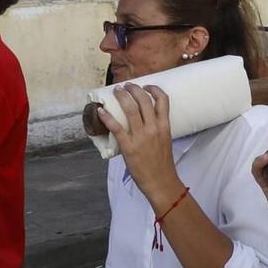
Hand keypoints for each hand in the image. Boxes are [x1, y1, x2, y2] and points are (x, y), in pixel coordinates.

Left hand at [100, 84, 179, 200]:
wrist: (161, 182)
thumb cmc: (163, 164)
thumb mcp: (166, 141)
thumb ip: (157, 129)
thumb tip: (144, 120)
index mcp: (165, 126)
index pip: (163, 100)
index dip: (154, 89)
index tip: (147, 85)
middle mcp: (153, 128)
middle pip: (144, 100)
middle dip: (134, 89)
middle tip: (127, 86)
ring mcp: (141, 137)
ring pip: (130, 109)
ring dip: (121, 96)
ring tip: (116, 91)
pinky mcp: (128, 146)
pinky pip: (116, 127)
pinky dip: (107, 117)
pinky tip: (101, 111)